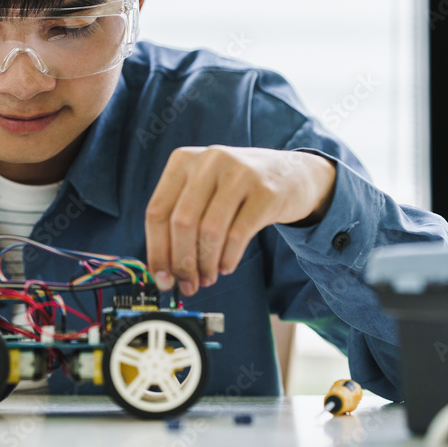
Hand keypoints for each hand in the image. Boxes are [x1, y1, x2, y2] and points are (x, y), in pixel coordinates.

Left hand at [145, 146, 335, 296]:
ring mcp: (239, 173)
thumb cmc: (237, 189)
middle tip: (188, 285)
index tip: (162, 279)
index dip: (156, 251)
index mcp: (183, 160)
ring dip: (206, 264)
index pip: (157, 211)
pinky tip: (227, 266)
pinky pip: (238, 234)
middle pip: (181, 223)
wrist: (291, 173)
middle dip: (182, 263)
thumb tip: (164, 272)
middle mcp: (208, 161)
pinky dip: (228, 258)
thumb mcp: (204, 190)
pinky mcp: (265, 191)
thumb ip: (180, 222)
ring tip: (208, 278)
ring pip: (210, 231)